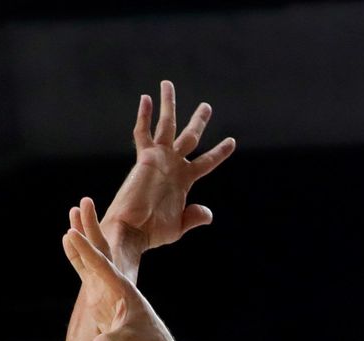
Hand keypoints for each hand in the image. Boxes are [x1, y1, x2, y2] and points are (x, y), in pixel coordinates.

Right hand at [63, 197, 179, 340]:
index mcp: (122, 287)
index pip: (101, 264)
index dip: (86, 250)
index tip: (71, 233)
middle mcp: (115, 281)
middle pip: (102, 248)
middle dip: (91, 227)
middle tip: (83, 201)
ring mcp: (107, 285)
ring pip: (94, 253)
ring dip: (84, 233)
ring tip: (73, 209)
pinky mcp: (101, 292)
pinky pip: (86, 266)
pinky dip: (78, 251)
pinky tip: (67, 237)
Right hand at [102, 80, 235, 257]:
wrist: (132, 231)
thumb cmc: (152, 233)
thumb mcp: (179, 226)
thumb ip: (194, 216)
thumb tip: (208, 214)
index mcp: (184, 180)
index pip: (206, 161)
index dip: (219, 152)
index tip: (231, 141)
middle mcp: (172, 165)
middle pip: (189, 136)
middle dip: (198, 120)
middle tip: (206, 105)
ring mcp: (158, 159)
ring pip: (166, 125)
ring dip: (168, 105)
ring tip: (167, 84)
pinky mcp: (144, 158)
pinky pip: (143, 133)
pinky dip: (144, 116)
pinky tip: (145, 98)